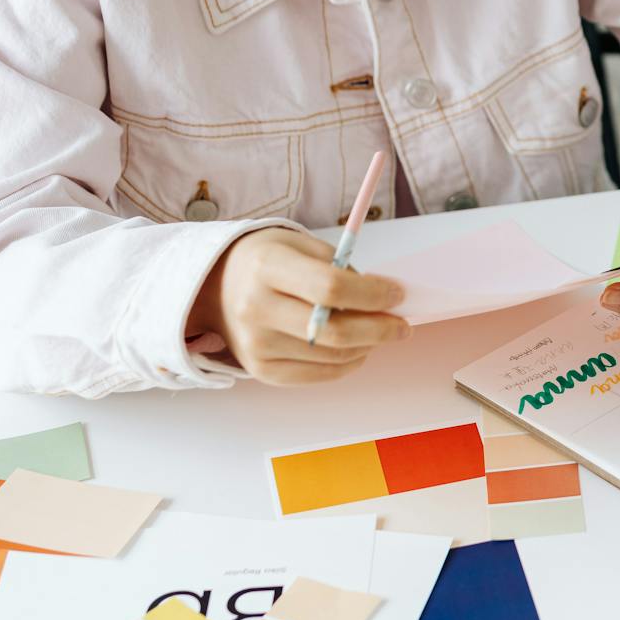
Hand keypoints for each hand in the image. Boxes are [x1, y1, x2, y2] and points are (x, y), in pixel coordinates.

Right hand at [189, 227, 409, 384]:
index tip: (397, 294)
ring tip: (379, 332)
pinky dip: (347, 364)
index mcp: (267, 267)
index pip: (331, 287)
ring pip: (331, 357)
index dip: (373, 294)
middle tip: (402, 325)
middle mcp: (256, 308)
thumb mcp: (301, 244)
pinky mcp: (261, 370)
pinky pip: (317, 375)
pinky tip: (358, 349)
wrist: (216, 287)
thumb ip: (340, 268)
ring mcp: (256, 345)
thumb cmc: (269, 261)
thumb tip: (384, 298)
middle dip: (379, 329)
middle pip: (333, 331)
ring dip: (367, 347)